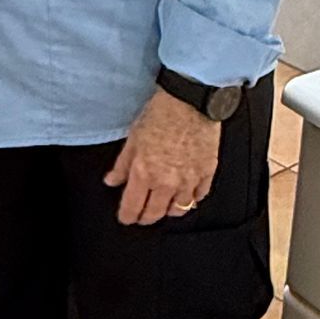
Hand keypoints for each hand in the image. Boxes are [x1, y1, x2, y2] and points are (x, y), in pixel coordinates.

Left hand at [105, 89, 221, 227]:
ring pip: (179, 210)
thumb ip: (122, 165)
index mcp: (145, 174)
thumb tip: (112, 180)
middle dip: (146, 218)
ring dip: (169, 210)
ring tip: (164, 206)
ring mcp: (189, 180)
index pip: (132, 207)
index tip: (126, 217)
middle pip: (155, 214)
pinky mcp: (207, 173)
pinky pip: (200, 196)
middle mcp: (167, 182)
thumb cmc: (162, 113)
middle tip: (142, 216)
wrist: (190, 100)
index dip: (127, 216)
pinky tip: (187, 194)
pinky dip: (192, 198)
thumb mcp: (133, 138)